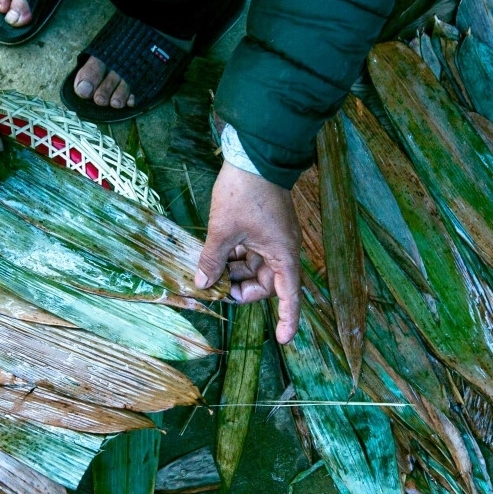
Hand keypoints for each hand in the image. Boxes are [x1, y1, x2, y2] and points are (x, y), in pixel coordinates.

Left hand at [196, 162, 301, 343]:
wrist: (254, 155)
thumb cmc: (244, 193)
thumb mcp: (223, 230)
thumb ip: (213, 259)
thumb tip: (203, 283)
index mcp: (282, 254)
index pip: (289, 295)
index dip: (287, 319)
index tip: (283, 339)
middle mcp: (281, 250)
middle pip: (264, 283)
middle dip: (240, 289)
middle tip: (214, 288)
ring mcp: (272, 238)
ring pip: (253, 268)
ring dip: (233, 272)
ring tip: (208, 269)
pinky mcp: (262, 228)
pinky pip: (248, 252)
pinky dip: (232, 257)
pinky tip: (213, 255)